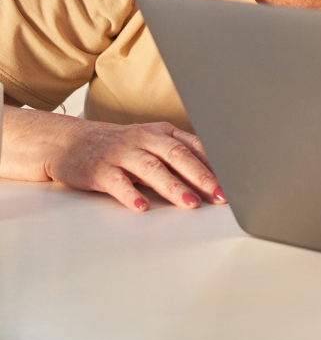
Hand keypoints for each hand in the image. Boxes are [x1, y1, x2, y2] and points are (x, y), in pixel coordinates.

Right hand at [1, 106, 224, 211]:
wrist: (69, 141)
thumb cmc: (119, 146)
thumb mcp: (151, 143)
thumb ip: (179, 155)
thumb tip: (215, 176)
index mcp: (162, 132)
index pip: (194, 147)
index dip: (215, 165)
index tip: (233, 183)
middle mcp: (144, 139)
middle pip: (178, 156)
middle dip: (202, 177)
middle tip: (219, 196)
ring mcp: (121, 153)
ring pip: (152, 169)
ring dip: (174, 187)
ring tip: (191, 203)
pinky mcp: (100, 170)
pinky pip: (117, 183)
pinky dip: (131, 194)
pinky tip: (142, 207)